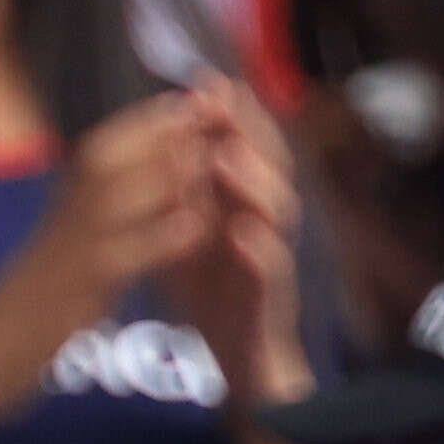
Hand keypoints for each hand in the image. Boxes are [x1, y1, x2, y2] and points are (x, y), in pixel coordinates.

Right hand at [0, 89, 217, 443]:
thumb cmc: (22, 324)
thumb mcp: (59, 266)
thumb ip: (86, 231)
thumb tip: (115, 198)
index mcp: (57, 217)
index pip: (101, 152)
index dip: (145, 122)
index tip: (188, 97)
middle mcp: (56, 226)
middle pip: (108, 160)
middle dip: (161, 129)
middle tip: (210, 101)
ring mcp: (60, 259)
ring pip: (112, 199)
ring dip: (164, 171)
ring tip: (211, 148)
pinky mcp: (69, 299)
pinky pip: (116, 262)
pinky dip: (157, 240)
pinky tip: (197, 227)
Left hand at [163, 75, 313, 443]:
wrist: (242, 365)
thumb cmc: (217, 297)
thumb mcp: (192, 234)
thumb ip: (184, 191)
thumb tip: (167, 137)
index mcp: (243, 208)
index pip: (244, 149)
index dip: (229, 115)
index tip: (205, 79)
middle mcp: (266, 227)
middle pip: (269, 168)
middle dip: (247, 132)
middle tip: (221, 101)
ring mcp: (273, 264)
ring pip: (277, 214)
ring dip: (253, 184)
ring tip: (228, 158)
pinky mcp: (270, 304)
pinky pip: (271, 276)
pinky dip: (258, 254)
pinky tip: (241, 236)